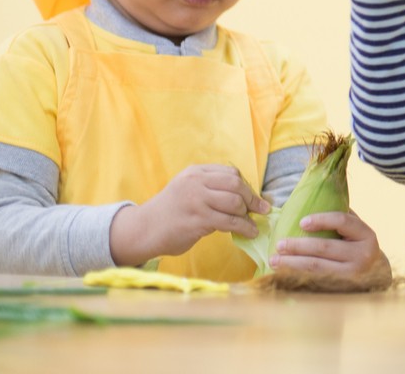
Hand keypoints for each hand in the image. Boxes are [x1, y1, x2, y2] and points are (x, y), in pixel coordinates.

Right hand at [109, 165, 268, 267]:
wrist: (143, 230)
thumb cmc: (170, 212)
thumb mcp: (189, 190)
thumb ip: (213, 189)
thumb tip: (250, 198)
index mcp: (196, 172)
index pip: (231, 173)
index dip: (246, 187)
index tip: (254, 198)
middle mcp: (196, 182)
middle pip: (236, 184)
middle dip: (252, 198)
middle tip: (262, 210)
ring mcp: (196, 200)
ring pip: (234, 202)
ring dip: (248, 215)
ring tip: (253, 224)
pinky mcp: (197, 219)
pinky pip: (229, 222)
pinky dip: (244, 227)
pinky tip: (250, 232)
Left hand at [269, 210, 391, 282]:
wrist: (376, 274)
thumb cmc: (359, 245)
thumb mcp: (357, 230)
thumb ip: (341, 218)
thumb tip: (311, 202)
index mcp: (366, 235)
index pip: (342, 222)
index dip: (322, 220)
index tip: (301, 222)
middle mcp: (361, 255)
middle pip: (325, 247)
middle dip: (298, 245)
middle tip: (279, 244)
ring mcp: (351, 274)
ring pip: (316, 266)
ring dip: (292, 262)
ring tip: (274, 260)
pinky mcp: (341, 287)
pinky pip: (314, 279)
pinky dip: (296, 275)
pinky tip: (283, 272)